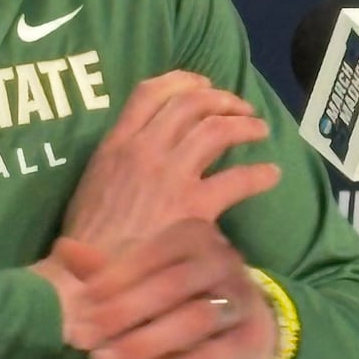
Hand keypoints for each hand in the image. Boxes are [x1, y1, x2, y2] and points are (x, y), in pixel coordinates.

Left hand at [35, 221, 282, 358]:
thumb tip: (63, 249)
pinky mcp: (248, 338)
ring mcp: (240, 298)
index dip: (113, 280)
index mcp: (192, 234)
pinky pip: (207, 356)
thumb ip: (105, 267)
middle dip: (122, 314)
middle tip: (83, 338)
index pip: (150, 253)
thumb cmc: (184, 289)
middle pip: (171, 286)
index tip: (81, 306)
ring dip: (143, 344)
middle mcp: (222, 259)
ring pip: (193, 321)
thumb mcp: (145, 271)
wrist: (246, 318)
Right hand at [60, 71, 279, 259]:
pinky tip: (271, 175)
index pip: (150, 93)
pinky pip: (237, 179)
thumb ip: (116, 161)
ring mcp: (171, 176)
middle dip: (221, 99)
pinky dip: (259, 174)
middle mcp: (145, 150)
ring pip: (216, 130)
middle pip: (190, 103)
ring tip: (259, 130)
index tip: (201, 85)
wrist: (92, 278)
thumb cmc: (87, 240)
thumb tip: (143, 152)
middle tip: (238, 108)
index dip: (182, 80)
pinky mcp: (194, 207)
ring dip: (244, 125)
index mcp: (116, 144)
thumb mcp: (92, 186)